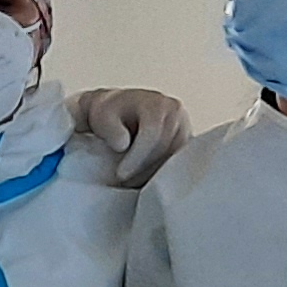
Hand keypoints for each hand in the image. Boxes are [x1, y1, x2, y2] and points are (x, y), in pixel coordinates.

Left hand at [72, 84, 190, 186]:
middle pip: (165, 148)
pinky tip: (143, 179)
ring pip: (173, 159)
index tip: (121, 174)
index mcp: (157, 103)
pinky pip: (177, 163)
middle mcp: (175, 113)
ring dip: (152, 174)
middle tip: (124, 182)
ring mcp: (184, 127)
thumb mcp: (102, 117)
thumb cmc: (110, 114)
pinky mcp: (185, 142)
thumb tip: (122, 145)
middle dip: (143, 169)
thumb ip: (110, 129)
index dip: (137, 157)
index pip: (153, 133)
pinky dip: (159, 173)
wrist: (120, 110)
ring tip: (131, 181)